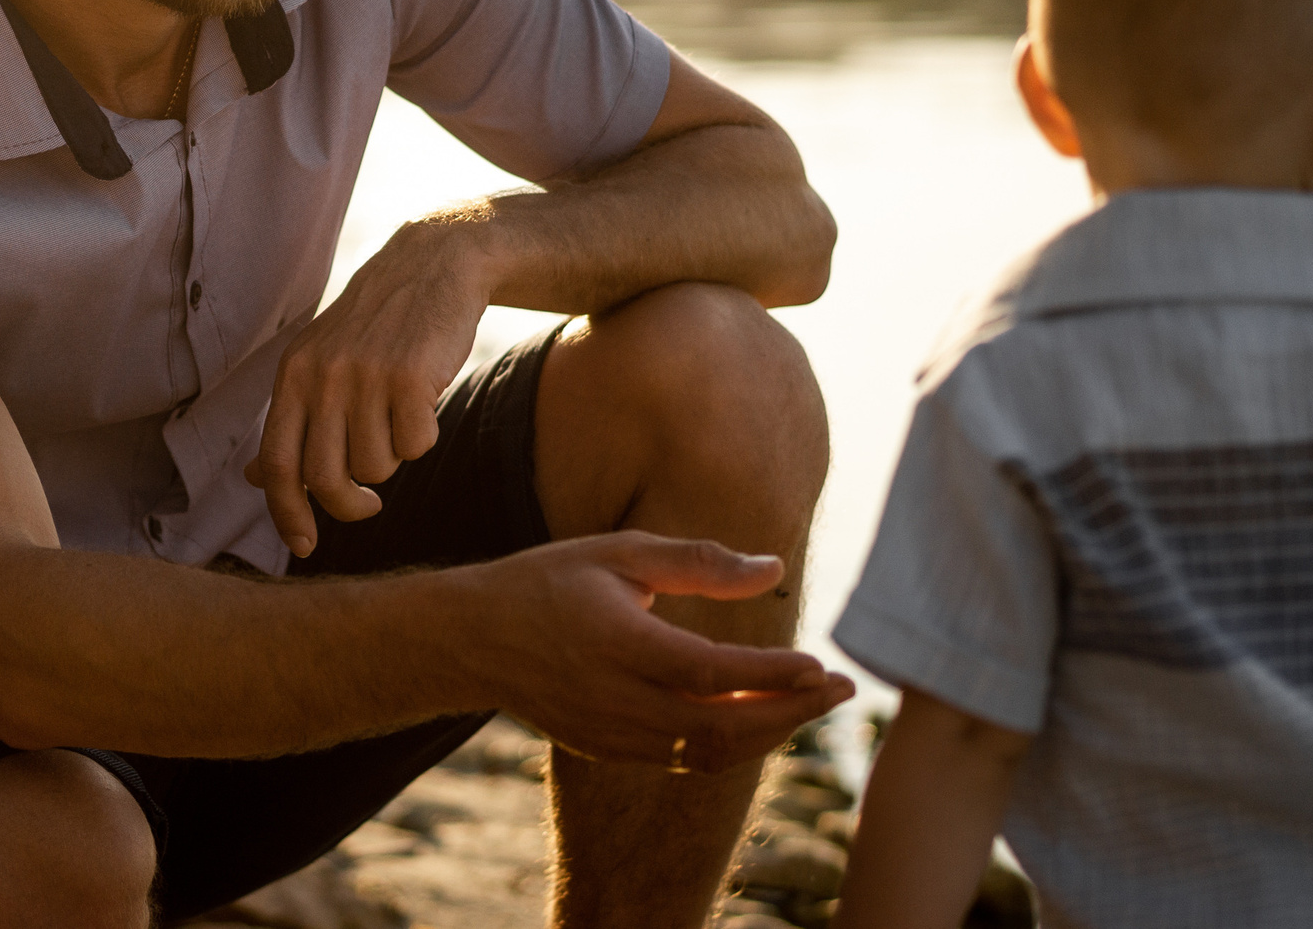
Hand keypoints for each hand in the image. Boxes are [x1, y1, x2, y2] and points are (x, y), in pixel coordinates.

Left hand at [246, 222, 481, 554]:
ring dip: (392, 457)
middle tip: (369, 505)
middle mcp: (322, 377)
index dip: (287, 514)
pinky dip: (424, 436)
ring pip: (376, 467)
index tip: (304, 547)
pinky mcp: (411, 377)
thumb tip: (254, 479)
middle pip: (325, 480)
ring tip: (398, 417)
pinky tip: (424, 402)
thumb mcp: (319, 362)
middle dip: (349, 507)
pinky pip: (416, 446)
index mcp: (292, 377)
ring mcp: (365, 375)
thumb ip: (290, 420)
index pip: (277, 465)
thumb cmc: (376, 327)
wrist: (434, 264)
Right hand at [464, 533, 853, 771]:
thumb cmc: (548, 582)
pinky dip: (730, 745)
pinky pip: (685, 761)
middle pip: (722, 727)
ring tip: (808, 703)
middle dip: (792, 713)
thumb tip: (773, 568)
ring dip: (768, 734)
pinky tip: (757, 717)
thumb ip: (697, 562)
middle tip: (841, 690)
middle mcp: (616, 700)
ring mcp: (612, 735)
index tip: (822, 665)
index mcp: (617, 644)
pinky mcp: (609, 751)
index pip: (712, 673)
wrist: (471, 640)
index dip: (773, 675)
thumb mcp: (617, 552)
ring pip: (709, 754)